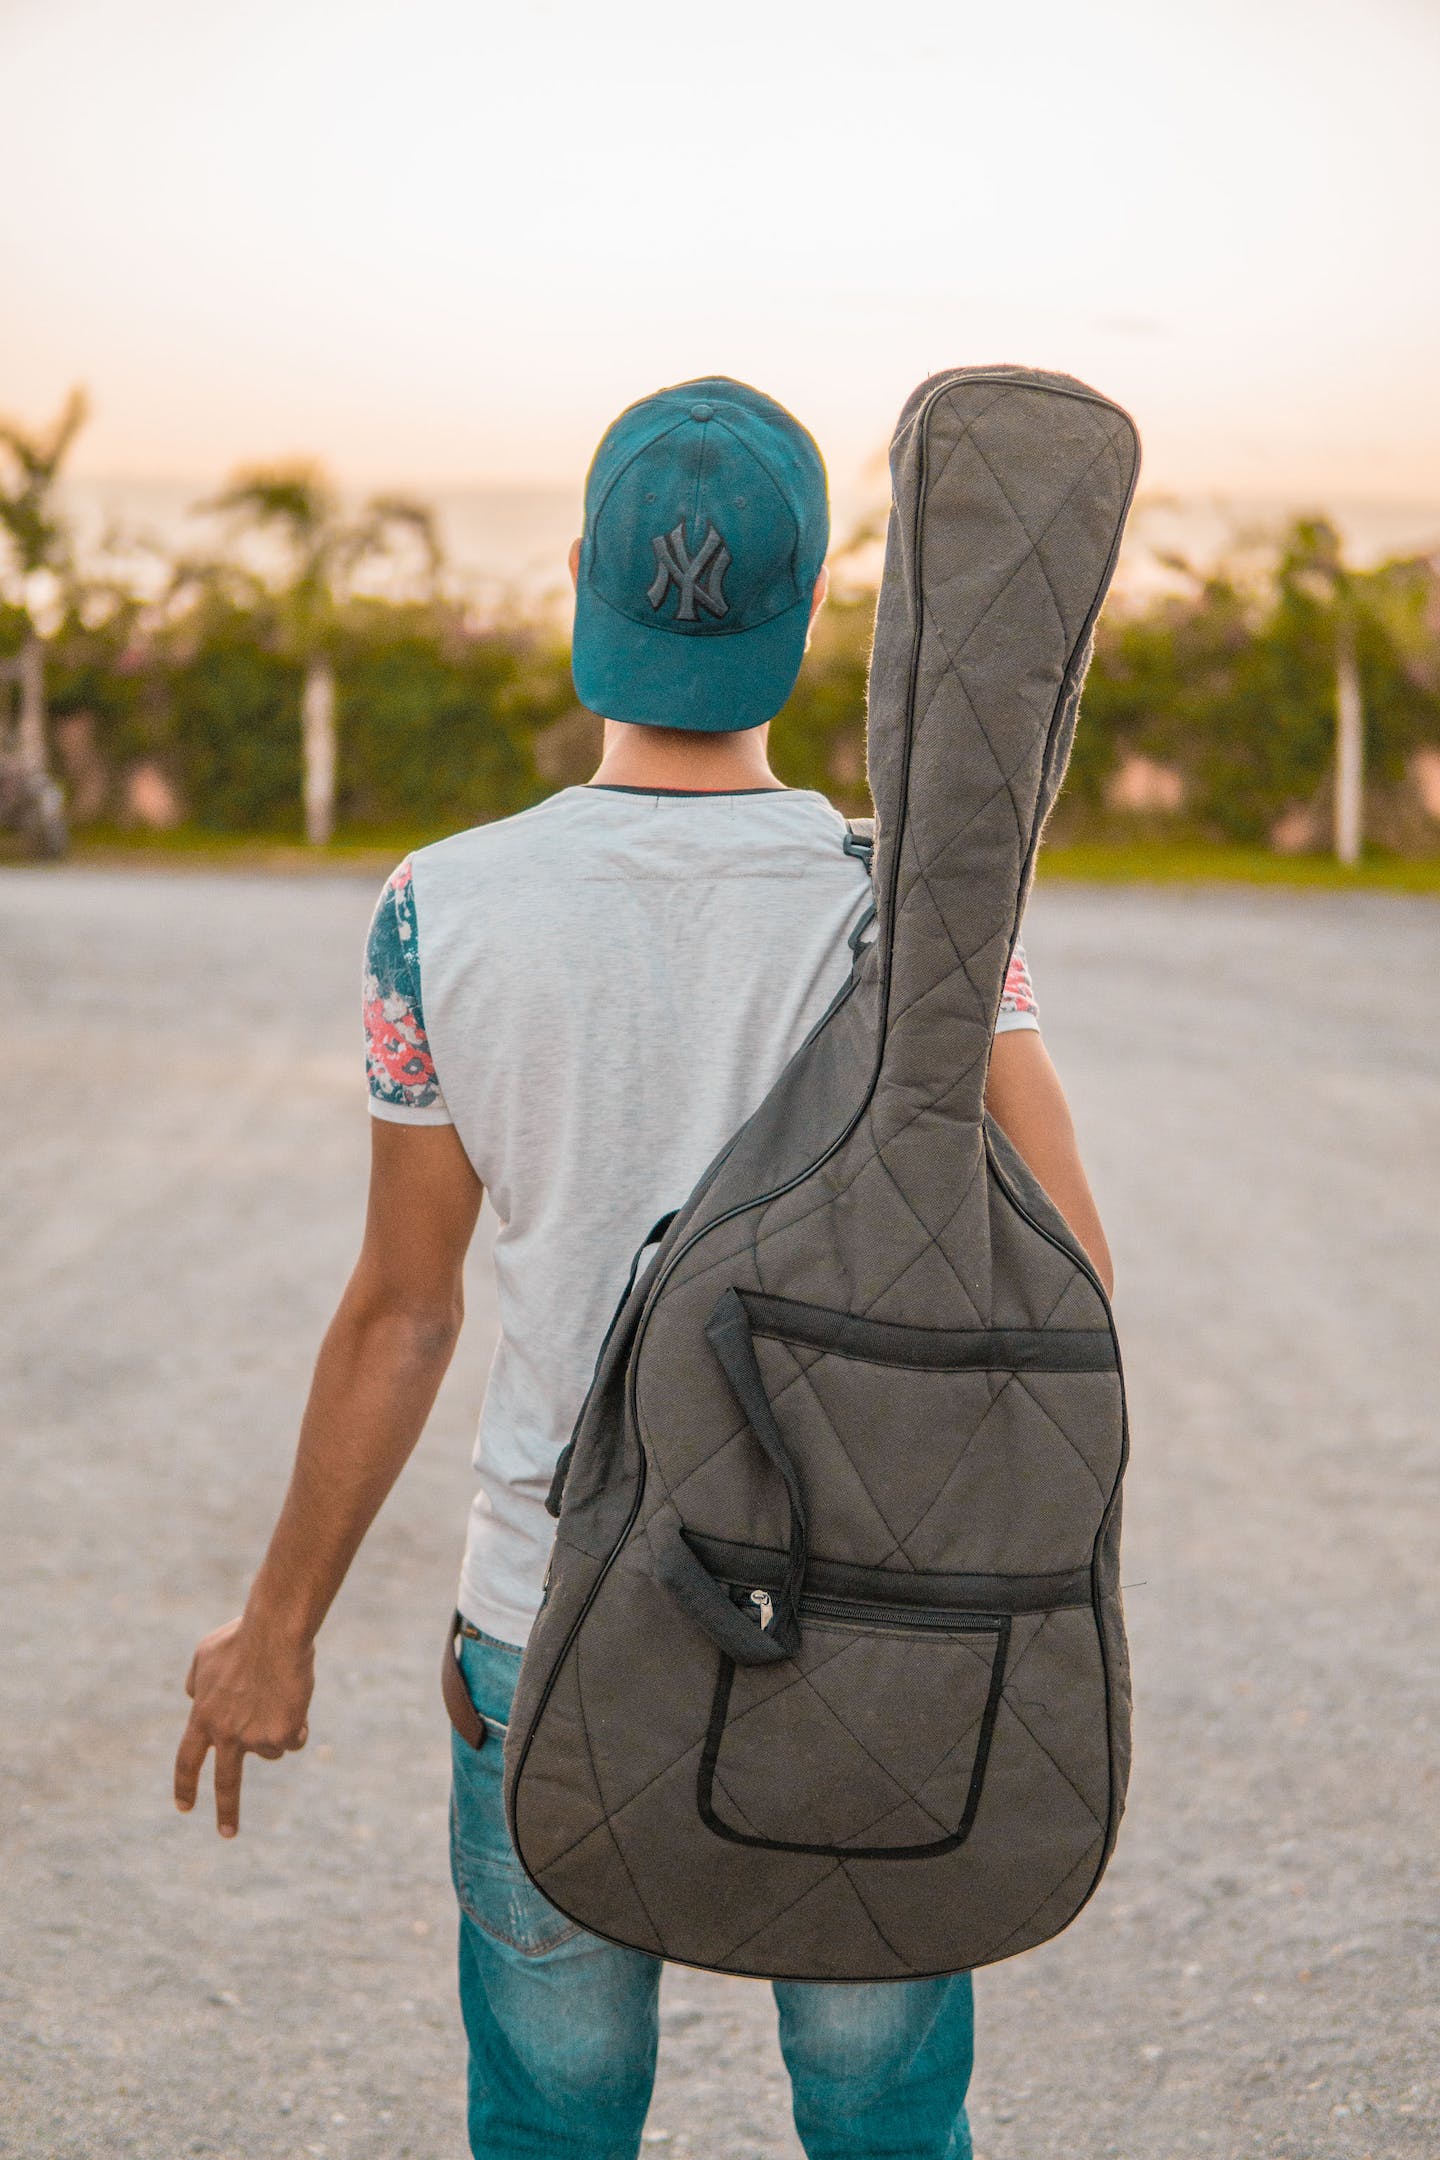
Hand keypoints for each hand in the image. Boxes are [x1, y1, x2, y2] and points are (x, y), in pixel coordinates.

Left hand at [174, 1615, 314, 1836]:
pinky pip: (295, 1739)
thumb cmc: (241, 1637)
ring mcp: (253, 1737)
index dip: (185, 1784)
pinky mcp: (282, 1735)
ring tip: (279, 1694)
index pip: (187, 1760)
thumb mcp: (205, 1656)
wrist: (273, 1633)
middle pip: (226, 1782)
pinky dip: (298, 1723)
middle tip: (227, 1833)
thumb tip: (193, 1698)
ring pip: (270, 1750)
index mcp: (202, 1717)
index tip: (184, 1807)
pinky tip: (295, 1697)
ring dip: (277, 1730)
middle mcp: (225, 1734)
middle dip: (227, 1811)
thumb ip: (197, 1682)